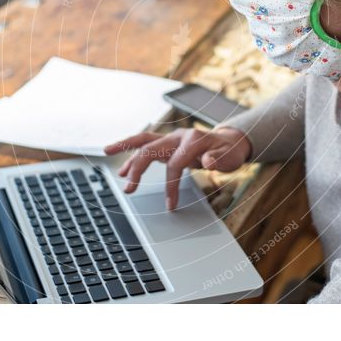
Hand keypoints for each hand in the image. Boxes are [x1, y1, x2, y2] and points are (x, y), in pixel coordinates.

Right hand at [102, 127, 251, 210]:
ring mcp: (171, 137)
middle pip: (152, 149)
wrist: (230, 141)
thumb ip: (219, 158)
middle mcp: (178, 135)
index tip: (170, 205)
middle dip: (138, 168)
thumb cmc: (229, 151)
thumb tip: (208, 161)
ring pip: (144, 140)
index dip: (170, 184)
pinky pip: (144, 142)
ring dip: (125, 150)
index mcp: (193, 139)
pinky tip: (114, 149)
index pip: (175, 162)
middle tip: (128, 188)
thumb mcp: (231, 157)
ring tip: (109, 157)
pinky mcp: (166, 142)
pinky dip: (128, 145)